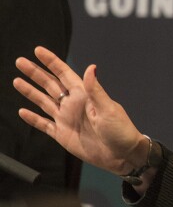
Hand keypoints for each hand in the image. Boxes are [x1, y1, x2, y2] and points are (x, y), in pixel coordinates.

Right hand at [12, 46, 147, 176]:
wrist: (122, 155)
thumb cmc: (120, 131)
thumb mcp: (108, 109)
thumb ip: (95, 89)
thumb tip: (92, 67)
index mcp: (84, 95)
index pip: (64, 74)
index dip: (51, 62)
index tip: (38, 51)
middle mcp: (73, 104)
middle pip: (50, 85)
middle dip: (35, 73)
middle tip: (19, 61)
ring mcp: (67, 119)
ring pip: (43, 101)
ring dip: (30, 92)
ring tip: (16, 80)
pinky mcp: (62, 134)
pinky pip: (43, 124)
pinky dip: (32, 119)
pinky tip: (23, 111)